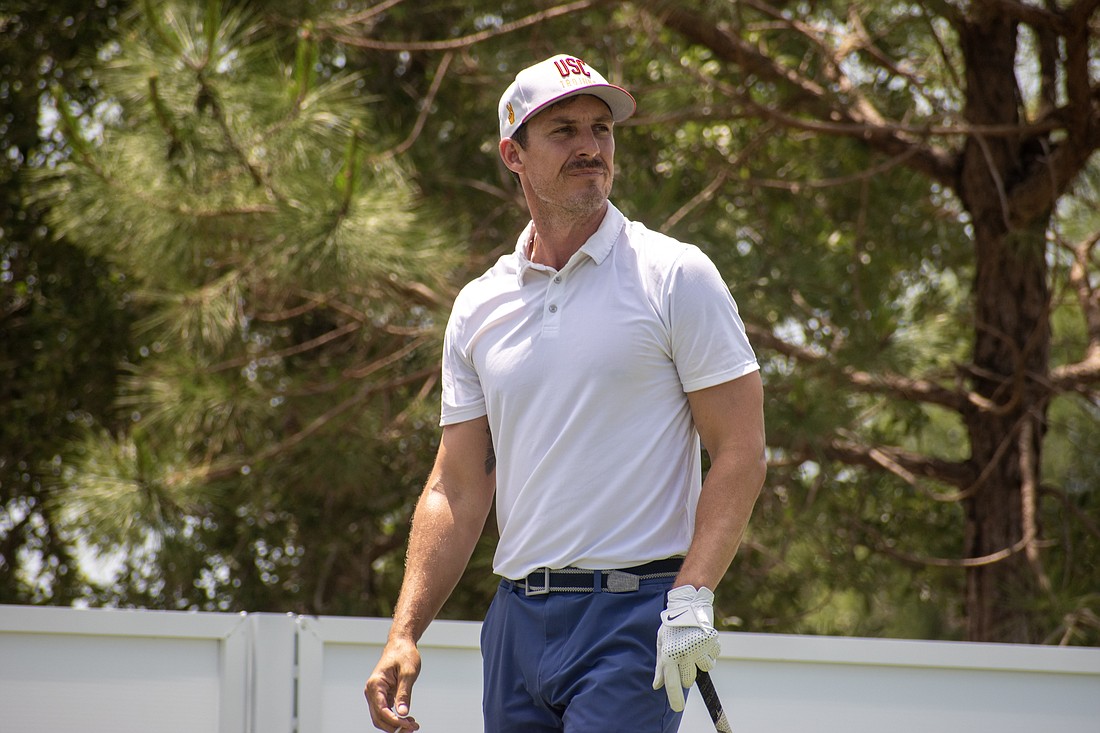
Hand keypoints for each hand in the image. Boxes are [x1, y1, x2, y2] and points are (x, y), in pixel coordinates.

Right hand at [365, 637, 421, 731]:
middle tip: (412, 729)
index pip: (381, 710)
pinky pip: (386, 712)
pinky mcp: (382, 696)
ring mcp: (376, 694)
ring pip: (381, 717)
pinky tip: (408, 720)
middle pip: (378, 718)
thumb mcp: (408, 673)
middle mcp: (372, 691)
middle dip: (394, 727)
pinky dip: (395, 718)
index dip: (394, 721)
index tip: (408, 725)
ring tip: (412, 725)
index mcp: (375, 684)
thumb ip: (404, 694)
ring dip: (395, 725)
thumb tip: (403, 713)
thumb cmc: (404, 654)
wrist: (401, 644)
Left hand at [652, 584, 719, 711]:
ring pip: (705, 668)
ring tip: (695, 646)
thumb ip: (660, 666)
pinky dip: (711, 651)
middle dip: (688, 673)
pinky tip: (703, 640)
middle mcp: (684, 654)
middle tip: (686, 658)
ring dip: (702, 661)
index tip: (678, 708)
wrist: (687, 605)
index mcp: (668, 655)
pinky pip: (714, 656)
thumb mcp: (661, 643)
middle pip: (690, 680)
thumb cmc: (672, 626)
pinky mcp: (711, 642)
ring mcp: (699, 649)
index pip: (672, 683)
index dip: (675, 698)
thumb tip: (657, 685)